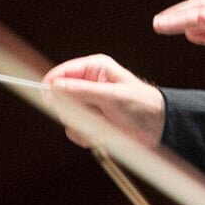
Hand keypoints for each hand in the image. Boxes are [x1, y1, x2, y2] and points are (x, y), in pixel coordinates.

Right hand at [42, 53, 165, 147]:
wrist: (158, 128)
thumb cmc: (142, 105)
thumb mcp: (112, 96)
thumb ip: (82, 91)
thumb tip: (55, 86)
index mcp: (94, 69)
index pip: (61, 73)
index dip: (51, 85)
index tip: (46, 98)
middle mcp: (88, 85)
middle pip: (59, 98)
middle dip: (73, 111)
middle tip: (90, 114)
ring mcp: (88, 105)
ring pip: (66, 118)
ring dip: (84, 125)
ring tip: (105, 123)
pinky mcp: (89, 122)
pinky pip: (75, 132)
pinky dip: (88, 135)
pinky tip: (104, 133)